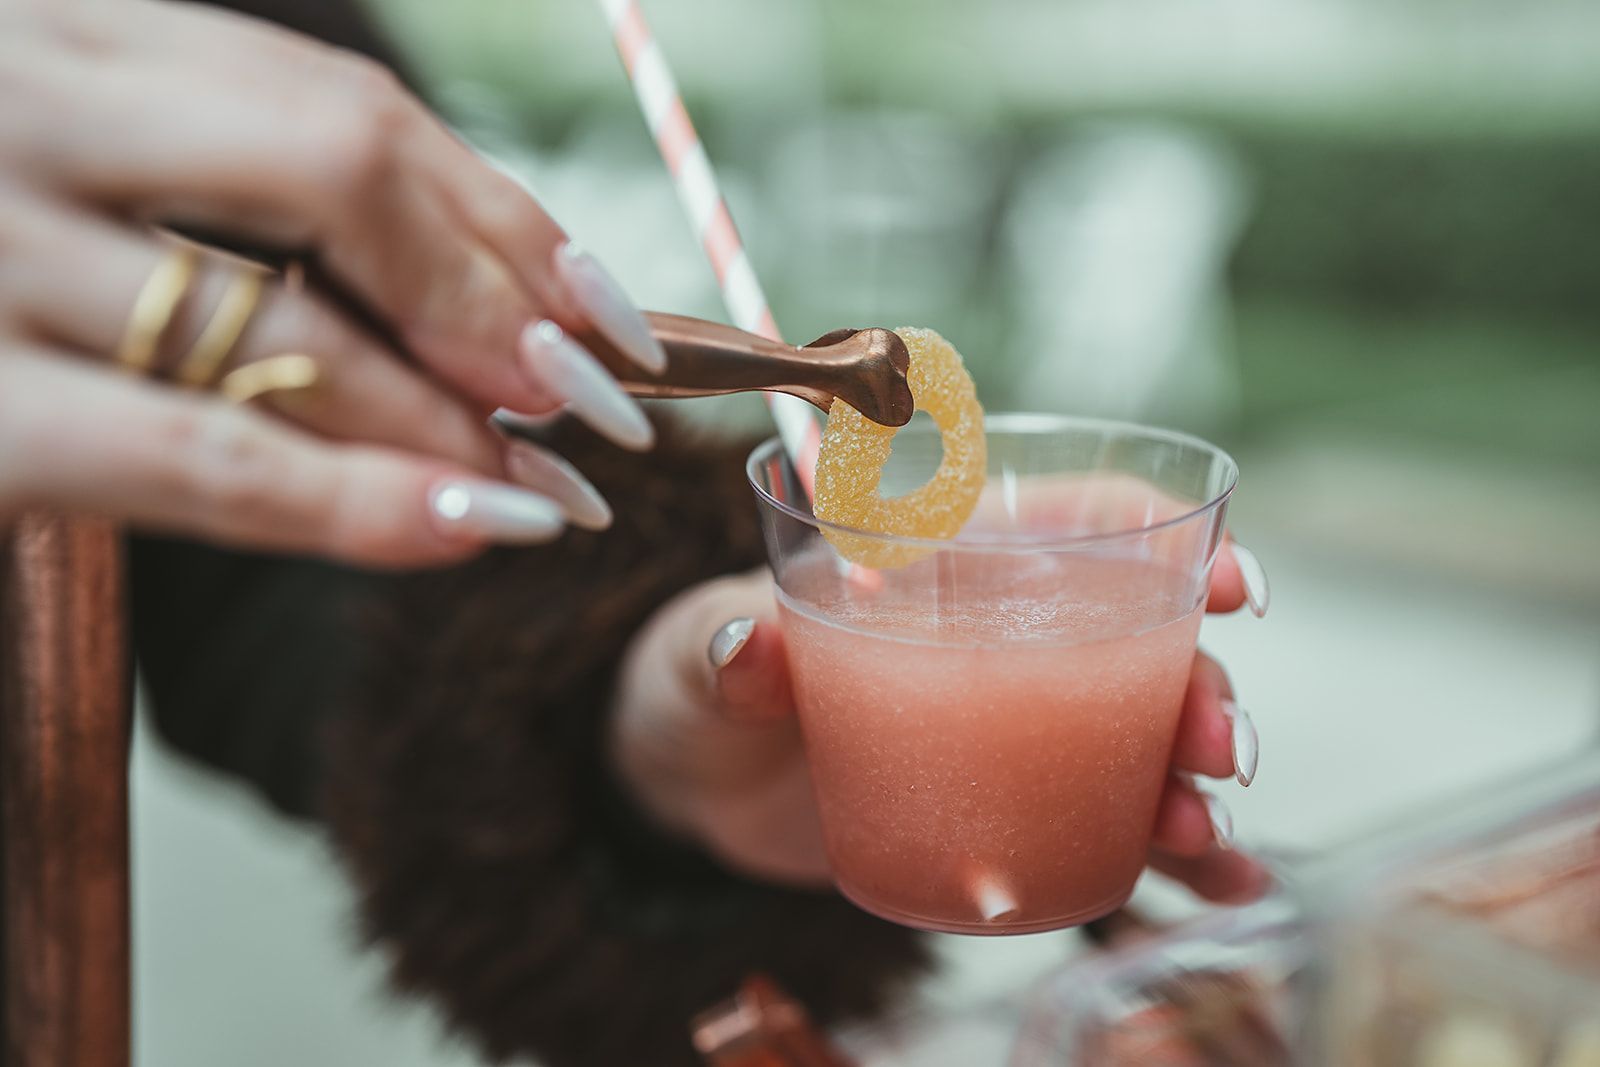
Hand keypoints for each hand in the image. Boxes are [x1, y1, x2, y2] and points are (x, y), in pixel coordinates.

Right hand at [0, 0, 661, 565]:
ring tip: (546, 490)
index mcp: (63, 32)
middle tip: (598, 397)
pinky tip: (453, 526)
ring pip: (272, 324)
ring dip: (443, 415)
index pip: (339, 106)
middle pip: (329, 168)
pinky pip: (185, 456)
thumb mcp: (69, 151)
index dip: (499, 212)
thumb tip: (487, 293)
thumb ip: (220, 179)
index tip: (606, 307)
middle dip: (493, 292)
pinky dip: (337, 501)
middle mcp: (14, 97)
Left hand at [610, 541, 1272, 901]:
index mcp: (948, 562)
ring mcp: (1013, 724)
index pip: (1082, 526)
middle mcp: (1004, 634)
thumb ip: (727, 650)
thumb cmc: (705, 677)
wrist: (696, 779)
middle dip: (1200, 688)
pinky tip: (1220, 888)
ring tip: (1204, 836)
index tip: (1228, 586)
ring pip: (1139, 739)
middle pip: (1138, 642)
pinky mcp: (1003, 800)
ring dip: (1193, 783)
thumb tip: (746, 647)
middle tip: (1212, 747)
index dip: (1170, 543)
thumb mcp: (705, 654)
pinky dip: (1170, 858)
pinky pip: (1104, 822)